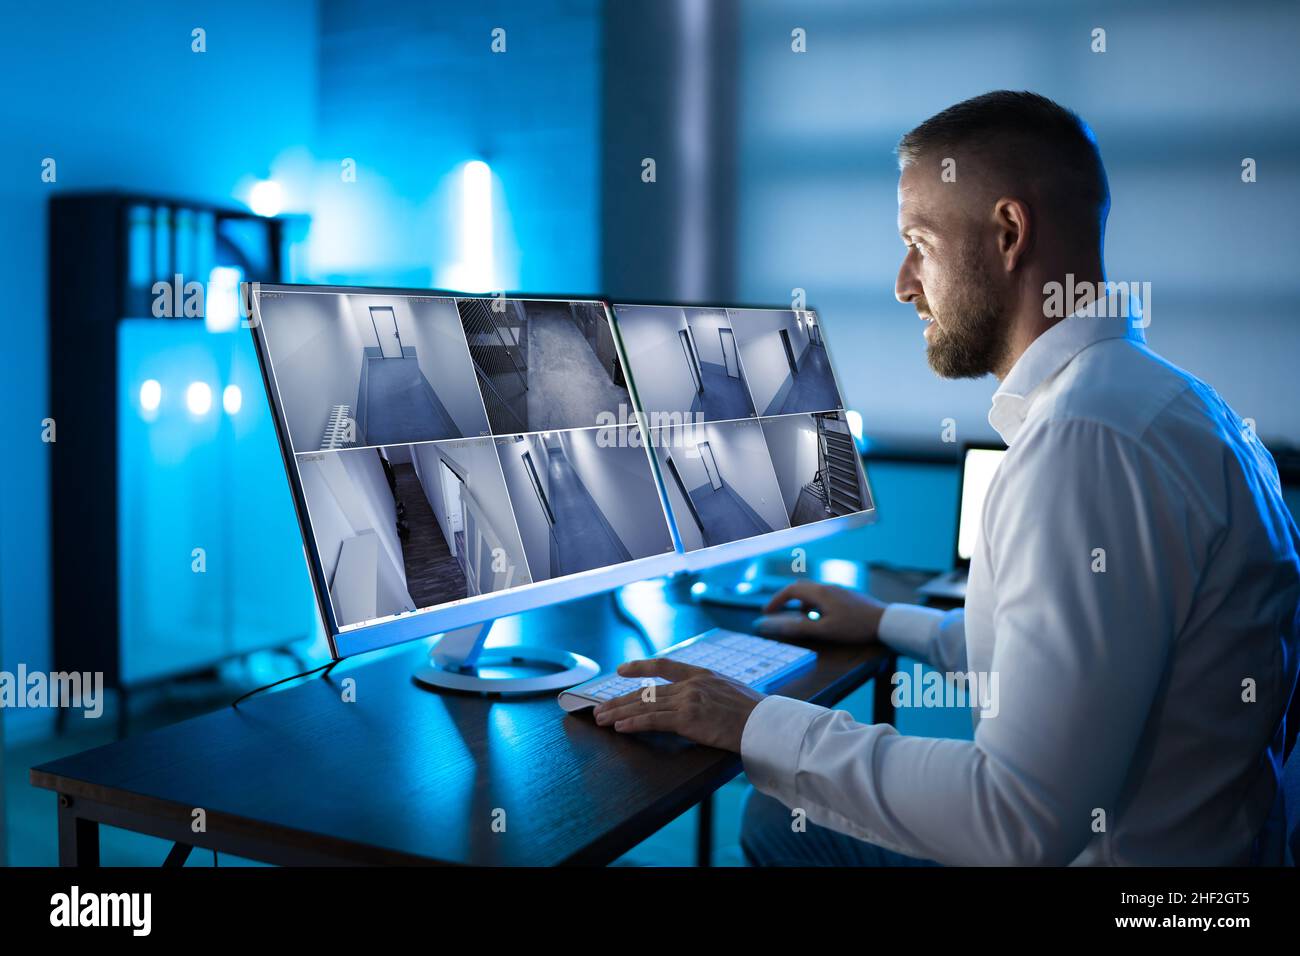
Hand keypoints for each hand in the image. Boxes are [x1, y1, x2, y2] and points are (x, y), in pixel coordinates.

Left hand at [592, 658, 763, 751]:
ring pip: (645, 704)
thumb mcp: (731, 692)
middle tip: (601, 708)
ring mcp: (689, 700)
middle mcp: (692, 684)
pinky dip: (633, 723)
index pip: (664, 664)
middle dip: (619, 699)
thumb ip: (710, 693)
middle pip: (646, 690)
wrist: (766, 724)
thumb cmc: (755, 714)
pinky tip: (620, 727)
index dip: (640, 666)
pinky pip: (653, 720)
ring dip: (619, 712)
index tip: (621, 669)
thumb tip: (698, 703)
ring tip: (602, 719)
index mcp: (702, 674)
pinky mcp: (688, 719)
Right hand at [754, 580, 885, 643]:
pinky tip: (821, 618)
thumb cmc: (854, 627)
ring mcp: (839, 589)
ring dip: (802, 603)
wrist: (885, 621)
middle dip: (786, 599)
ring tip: (800, 619)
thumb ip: (800, 627)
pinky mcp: (847, 595)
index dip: (776, 600)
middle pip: (801, 588)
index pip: (791, 590)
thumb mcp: (825, 630)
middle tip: (777, 612)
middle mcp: (827, 586)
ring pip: (813, 592)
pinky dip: (815, 605)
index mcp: (820, 593)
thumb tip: (777, 625)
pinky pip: (824, 596)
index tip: (767, 612)